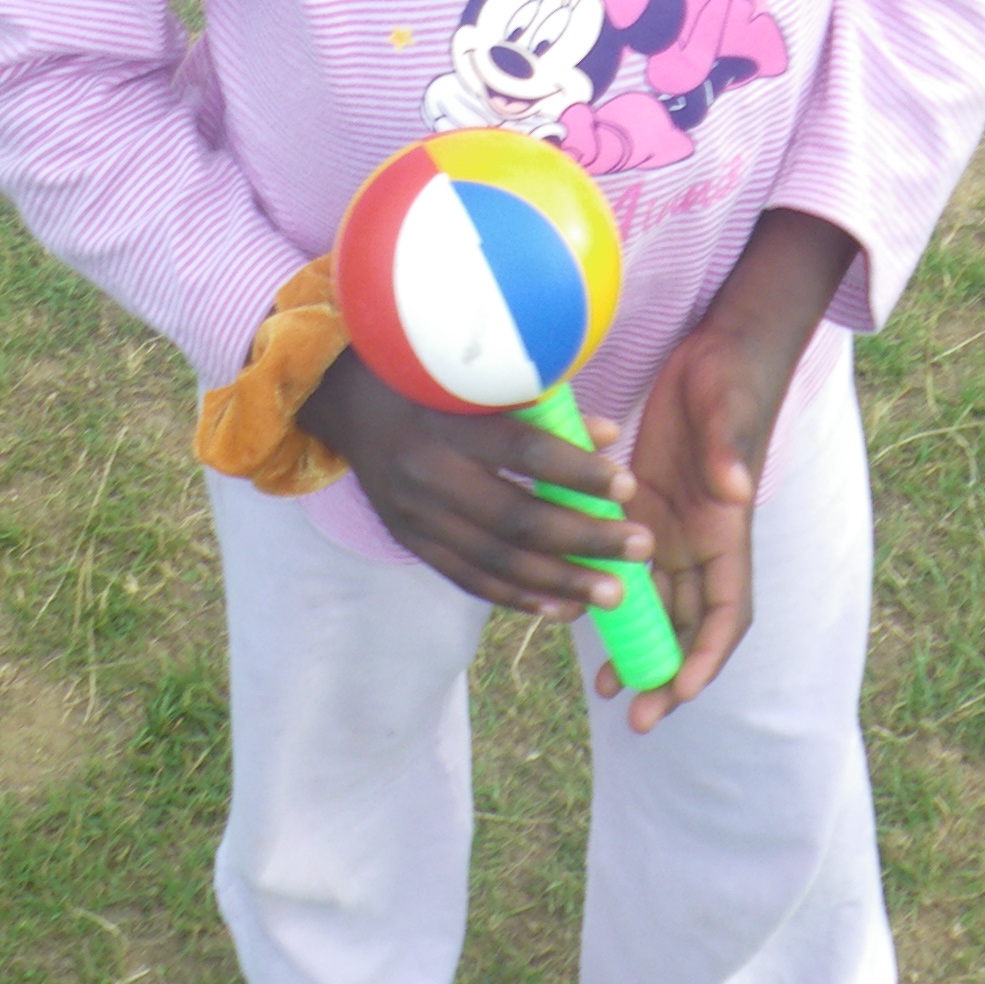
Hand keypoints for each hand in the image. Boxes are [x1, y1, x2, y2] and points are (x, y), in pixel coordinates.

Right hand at [301, 349, 651, 619]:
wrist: (343, 398)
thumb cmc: (426, 375)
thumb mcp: (475, 376)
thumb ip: (540, 405)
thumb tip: (608, 435)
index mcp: (446, 420)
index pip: (522, 451)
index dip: (578, 472)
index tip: (627, 487)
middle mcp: (426, 472)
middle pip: (516, 518)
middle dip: (585, 539)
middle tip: (641, 548)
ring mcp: (414, 514)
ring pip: (496, 560)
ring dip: (560, 580)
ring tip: (613, 592)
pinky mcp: (410, 539)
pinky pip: (468, 578)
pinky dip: (517, 597)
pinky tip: (561, 608)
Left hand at [601, 208, 854, 734]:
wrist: (719, 345)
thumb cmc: (732, 376)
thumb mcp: (730, 409)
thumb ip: (730, 450)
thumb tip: (735, 490)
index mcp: (729, 528)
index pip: (727, 611)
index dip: (707, 656)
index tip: (679, 691)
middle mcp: (704, 539)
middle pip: (690, 623)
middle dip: (667, 672)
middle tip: (635, 715)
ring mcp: (674, 526)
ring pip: (657, 604)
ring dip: (637, 646)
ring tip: (605, 688)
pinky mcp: (645, 506)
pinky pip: (629, 564)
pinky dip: (613, 596)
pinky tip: (582, 619)